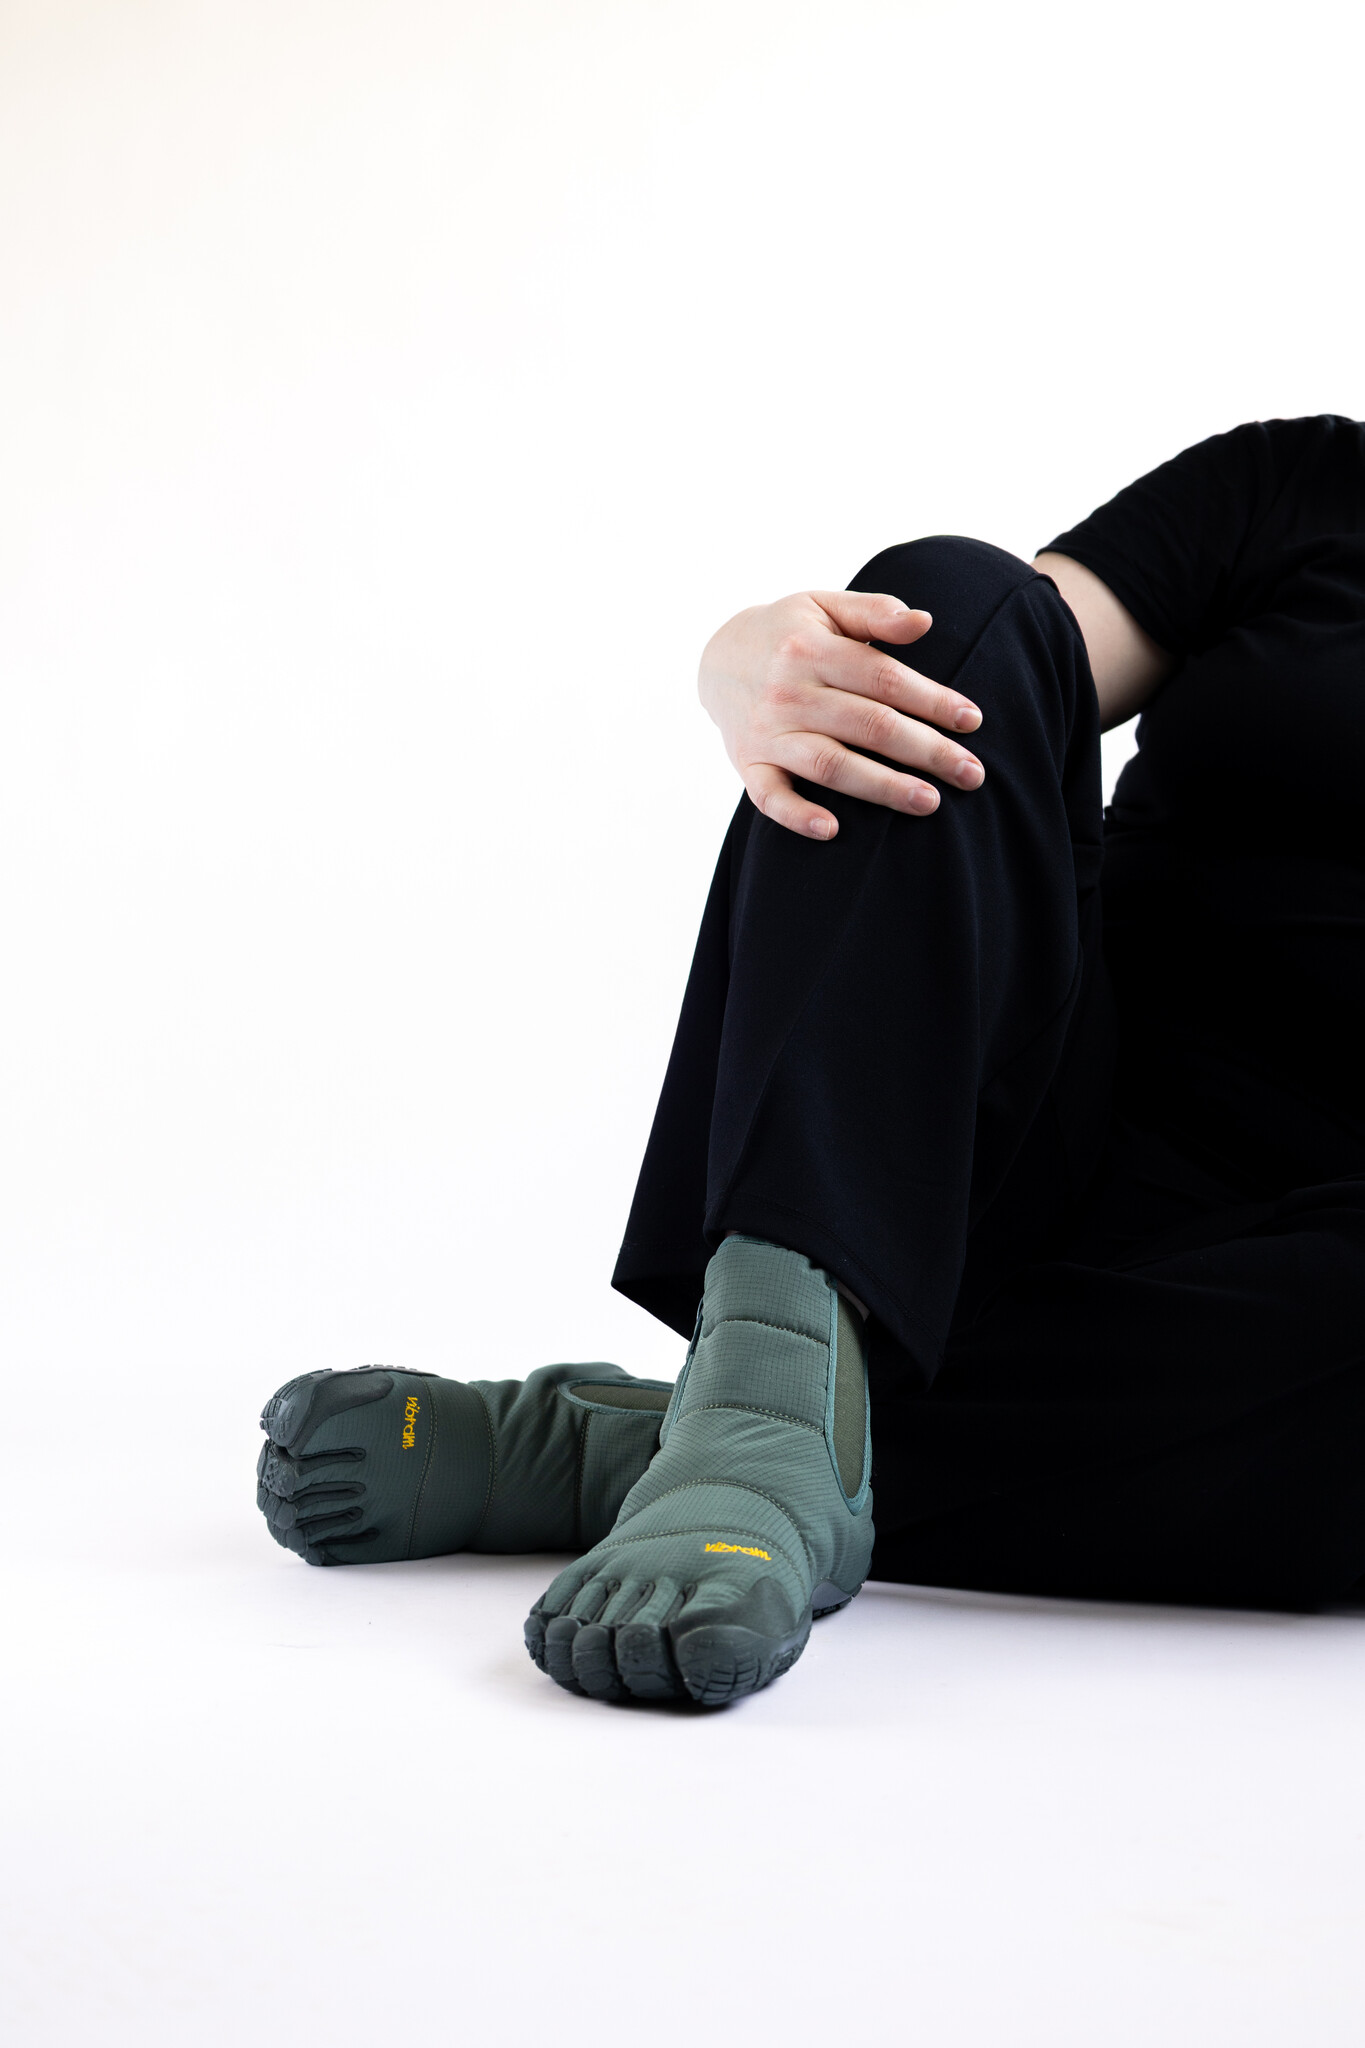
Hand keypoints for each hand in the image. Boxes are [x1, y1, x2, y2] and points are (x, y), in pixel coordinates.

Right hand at [698, 590, 984, 839]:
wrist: (717, 657)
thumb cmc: (788, 632)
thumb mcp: (825, 606)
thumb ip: (874, 611)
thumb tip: (924, 622)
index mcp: (810, 648)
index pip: (883, 678)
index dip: (931, 700)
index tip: (972, 721)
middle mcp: (788, 692)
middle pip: (869, 725)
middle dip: (926, 750)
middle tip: (972, 774)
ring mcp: (767, 733)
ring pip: (830, 765)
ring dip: (881, 787)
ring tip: (929, 803)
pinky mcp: (748, 765)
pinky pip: (769, 797)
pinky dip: (796, 815)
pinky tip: (831, 830)